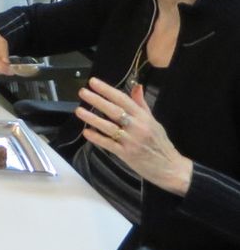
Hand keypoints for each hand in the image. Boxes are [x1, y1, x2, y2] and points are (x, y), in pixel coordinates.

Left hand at [76, 77, 192, 195]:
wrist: (171, 168)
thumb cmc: (160, 143)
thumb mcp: (153, 121)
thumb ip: (141, 104)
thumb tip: (136, 86)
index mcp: (143, 117)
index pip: (123, 99)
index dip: (107, 90)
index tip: (93, 82)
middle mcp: (137, 126)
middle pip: (114, 110)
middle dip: (97, 100)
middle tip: (82, 92)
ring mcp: (131, 140)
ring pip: (109, 127)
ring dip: (92, 118)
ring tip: (79, 110)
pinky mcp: (126, 154)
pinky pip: (108, 144)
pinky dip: (97, 137)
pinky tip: (86, 132)